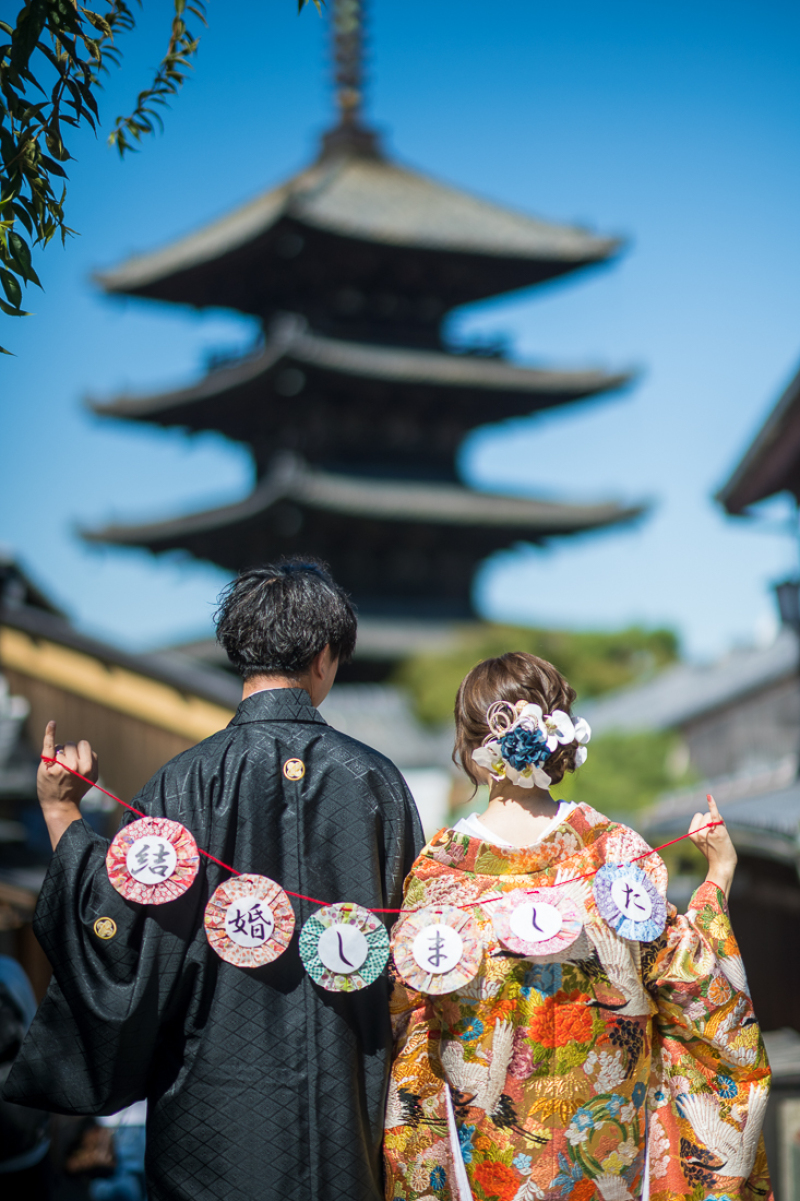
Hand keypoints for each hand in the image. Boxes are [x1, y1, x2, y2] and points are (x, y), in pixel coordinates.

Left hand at [38, 721, 97, 849]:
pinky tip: (52, 723)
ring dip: (58, 754)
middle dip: (68, 753)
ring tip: (57, 769)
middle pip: (71, 744)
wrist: (59, 805)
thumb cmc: (75, 790)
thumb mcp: (92, 778)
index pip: (83, 745)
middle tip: (65, 770)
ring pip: (60, 746)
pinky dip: (50, 732)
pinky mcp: (48, 766)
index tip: (76, 764)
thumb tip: (84, 747)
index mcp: (88, 767)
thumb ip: (92, 761)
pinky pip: (49, 744)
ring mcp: (60, 765)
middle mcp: (75, 766)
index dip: (79, 752)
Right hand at [688, 794, 736, 898]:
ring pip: (712, 815)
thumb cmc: (715, 853)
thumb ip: (704, 827)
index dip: (706, 822)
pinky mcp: (718, 830)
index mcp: (691, 833)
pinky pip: (713, 814)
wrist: (722, 866)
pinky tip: (709, 797)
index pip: (698, 816)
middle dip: (712, 821)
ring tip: (721, 836)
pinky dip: (712, 804)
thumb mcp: (704, 840)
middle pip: (706, 814)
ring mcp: (707, 831)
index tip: (709, 834)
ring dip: (719, 822)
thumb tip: (709, 810)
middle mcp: (697, 832)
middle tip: (716, 836)